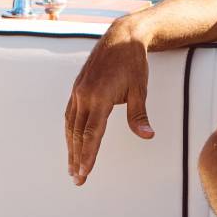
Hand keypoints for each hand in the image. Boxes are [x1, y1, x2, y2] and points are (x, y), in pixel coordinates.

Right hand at [63, 26, 154, 185]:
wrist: (121, 37)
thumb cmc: (133, 63)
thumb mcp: (140, 89)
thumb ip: (139, 114)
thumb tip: (147, 135)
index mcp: (99, 97)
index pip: (92, 133)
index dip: (88, 155)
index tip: (85, 172)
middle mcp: (84, 95)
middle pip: (77, 134)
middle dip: (76, 158)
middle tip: (77, 179)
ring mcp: (78, 90)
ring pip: (70, 125)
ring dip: (70, 147)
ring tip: (72, 166)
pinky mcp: (77, 87)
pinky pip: (70, 114)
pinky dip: (70, 131)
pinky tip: (72, 141)